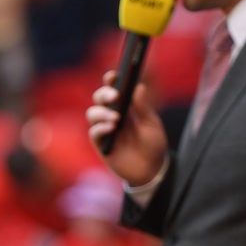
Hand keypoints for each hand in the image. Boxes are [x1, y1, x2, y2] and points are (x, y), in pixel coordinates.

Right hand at [86, 70, 167, 185]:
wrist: (152, 170)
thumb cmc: (153, 145)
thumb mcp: (152, 125)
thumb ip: (143, 108)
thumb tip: (139, 87)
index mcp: (126, 107)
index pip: (115, 89)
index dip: (111, 81)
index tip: (113, 75)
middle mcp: (113, 115)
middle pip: (99, 98)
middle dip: (104, 94)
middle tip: (115, 96)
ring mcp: (105, 129)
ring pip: (92, 113)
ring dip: (103, 112)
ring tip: (116, 118)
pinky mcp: (102, 144)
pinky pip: (94, 132)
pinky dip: (101, 128)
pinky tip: (112, 128)